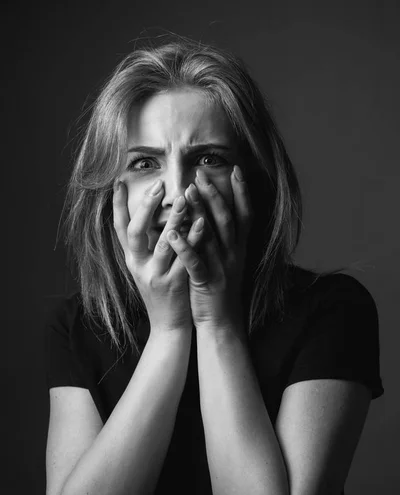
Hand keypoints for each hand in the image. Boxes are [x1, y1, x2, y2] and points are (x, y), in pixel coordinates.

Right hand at [112, 179, 204, 332]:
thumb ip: (146, 245)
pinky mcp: (174, 285)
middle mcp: (139, 266)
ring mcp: (156, 276)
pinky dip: (192, 240)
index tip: (118, 181)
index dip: (117, 205)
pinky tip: (202, 223)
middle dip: (145, 207)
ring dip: (173, 220)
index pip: (119, 228)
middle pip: (135, 233)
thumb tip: (150, 215)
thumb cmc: (161, 292)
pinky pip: (184, 259)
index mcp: (131, 260)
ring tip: (183, 198)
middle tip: (159, 185)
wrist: (168, 327)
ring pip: (162, 245)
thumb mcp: (146, 268)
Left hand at [166, 165, 253, 330]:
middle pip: (227, 219)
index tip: (236, 170)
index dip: (242, 193)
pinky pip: (195, 262)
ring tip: (187, 191)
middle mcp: (233, 255)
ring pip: (212, 236)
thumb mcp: (225, 261)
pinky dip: (185, 247)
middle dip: (215, 195)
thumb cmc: (218, 289)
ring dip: (200, 213)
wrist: (222, 323)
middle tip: (201, 174)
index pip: (245, 215)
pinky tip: (172, 234)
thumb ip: (220, 239)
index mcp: (238, 249)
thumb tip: (210, 215)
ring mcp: (221, 268)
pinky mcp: (207, 282)